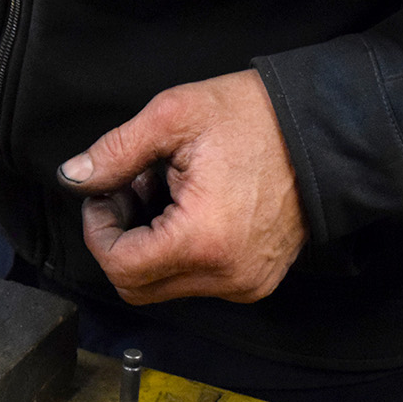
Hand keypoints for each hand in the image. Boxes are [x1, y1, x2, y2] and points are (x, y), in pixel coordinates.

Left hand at [56, 69, 307, 304]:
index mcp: (204, 240)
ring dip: (147, 244)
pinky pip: (196, 280)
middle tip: (128, 190)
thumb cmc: (256, 117)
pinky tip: (184, 206)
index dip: (98, 233)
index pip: (120, 267)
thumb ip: (115, 153)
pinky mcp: (257, 279)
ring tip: (161, 191)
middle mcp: (227, 276)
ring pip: (164, 285)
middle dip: (119, 240)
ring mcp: (246, 283)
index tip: (103, 195)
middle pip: (138, 285)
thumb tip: (73, 178)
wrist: (329, 128)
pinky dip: (177, 251)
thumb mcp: (173, 117)